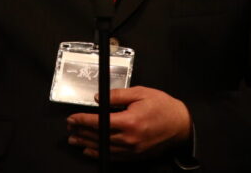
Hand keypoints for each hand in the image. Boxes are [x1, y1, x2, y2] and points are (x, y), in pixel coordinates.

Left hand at [66, 86, 191, 159]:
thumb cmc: (163, 107)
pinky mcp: (135, 155)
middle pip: (98, 136)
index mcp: (129, 121)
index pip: (99, 122)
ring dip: (86, 144)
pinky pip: (113, 156)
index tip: (72, 118)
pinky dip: (99, 154)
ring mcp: (132, 149)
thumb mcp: (140, 93)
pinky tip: (90, 151)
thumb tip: (100, 98)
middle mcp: (129, 138)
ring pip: (103, 148)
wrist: (181, 125)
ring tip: (74, 140)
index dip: (82, 120)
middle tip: (70, 128)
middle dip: (81, 131)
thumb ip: (118, 96)